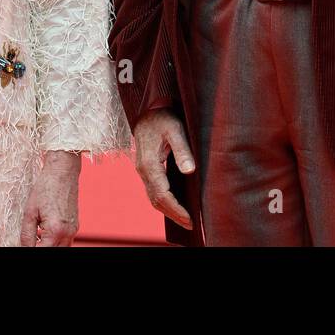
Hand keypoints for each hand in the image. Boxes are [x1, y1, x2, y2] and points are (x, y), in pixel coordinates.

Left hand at [20, 150, 81, 245]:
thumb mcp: (30, 211)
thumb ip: (27, 234)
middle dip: (41, 248)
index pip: (41, 252)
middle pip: (53, 252)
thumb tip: (23, 247)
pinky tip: (45, 233)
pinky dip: (56, 241)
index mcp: (55, 230)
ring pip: (61, 249)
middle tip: (31, 241)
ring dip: (49, 246)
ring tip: (37, 237)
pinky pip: (66, 241)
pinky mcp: (75, 225)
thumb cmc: (46, 187)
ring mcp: (73, 229)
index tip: (23, 246)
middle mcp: (67, 233)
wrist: (63, 171)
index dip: (30, 250)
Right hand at [132, 108, 194, 229]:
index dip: (177, 209)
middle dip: (173, 214)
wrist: (148, 110)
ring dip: (168, 211)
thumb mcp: (176, 129)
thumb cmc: (163, 117)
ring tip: (185, 220)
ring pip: (153, 197)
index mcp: (149, 164)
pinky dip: (164, 202)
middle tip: (191, 225)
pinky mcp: (146, 169)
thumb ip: (182, 150)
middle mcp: (143, 170)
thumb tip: (189, 171)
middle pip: (156, 200)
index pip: (163, 194)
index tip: (190, 218)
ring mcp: (143, 170)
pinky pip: (153, 191)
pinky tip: (175, 205)